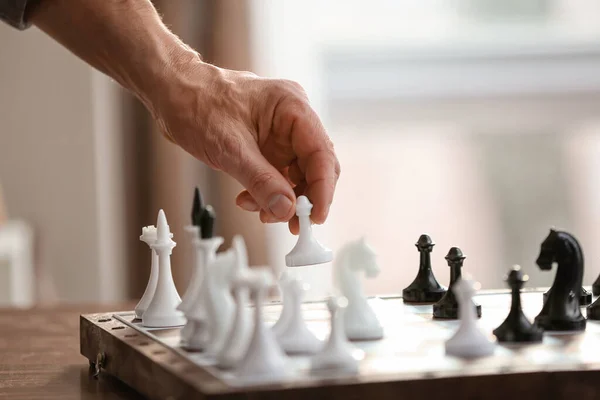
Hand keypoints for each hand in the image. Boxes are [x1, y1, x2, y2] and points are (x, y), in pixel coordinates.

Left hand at [150, 61, 340, 233]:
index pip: (321, 152)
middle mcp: (291, 119)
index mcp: (291, 107)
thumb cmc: (195, 102)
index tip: (315, 216)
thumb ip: (261, 180)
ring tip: (260, 211)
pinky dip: (268, 193)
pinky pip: (278, 176)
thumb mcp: (229, 147)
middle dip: (303, 197)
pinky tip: (249, 199)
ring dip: (283, 199)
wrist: (172, 94)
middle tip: (293, 224)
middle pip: (315, 166)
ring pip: (297, 176)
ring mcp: (280, 134)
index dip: (323, 188)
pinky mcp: (268, 147)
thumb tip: (285, 209)